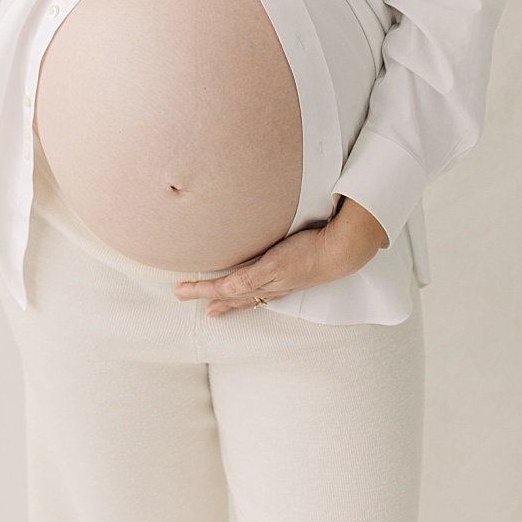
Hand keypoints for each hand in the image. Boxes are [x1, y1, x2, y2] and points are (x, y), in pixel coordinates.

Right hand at [173, 198, 389, 316]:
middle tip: (186, 300)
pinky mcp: (270, 271)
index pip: (249, 291)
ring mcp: (269, 279)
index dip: (230, 297)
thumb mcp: (301, 240)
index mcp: (278, 280)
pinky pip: (240, 283)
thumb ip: (286, 233)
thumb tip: (284, 220)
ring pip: (230, 292)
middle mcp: (272, 286)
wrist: (340, 249)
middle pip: (235, 297)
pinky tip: (207, 294)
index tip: (214, 302)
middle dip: (211, 301)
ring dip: (204, 294)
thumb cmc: (324, 241)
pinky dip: (221, 289)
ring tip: (182, 293)